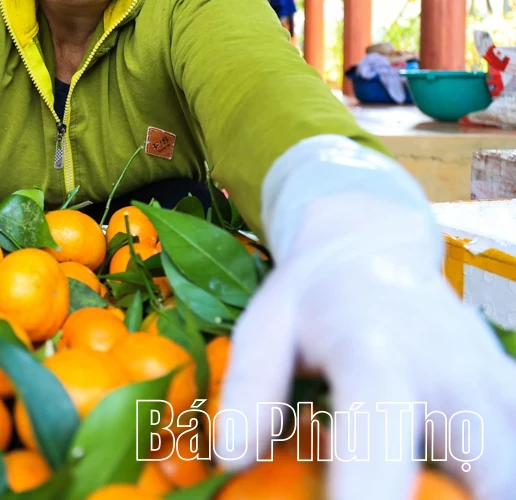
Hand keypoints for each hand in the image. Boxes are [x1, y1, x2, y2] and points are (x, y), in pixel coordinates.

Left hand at [219, 138, 515, 498]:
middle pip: (488, 473)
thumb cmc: (311, 297)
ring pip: (514, 473)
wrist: (374, 245)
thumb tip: (232, 458)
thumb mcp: (264, 325)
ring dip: (480, 493)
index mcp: (374, 350)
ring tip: (424, 492)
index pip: (381, 428)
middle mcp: (449, 370)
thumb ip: (252, 387)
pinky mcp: (512, 391)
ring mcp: (492, 383)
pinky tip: (454, 479)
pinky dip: (496, 474)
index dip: (370, 489)